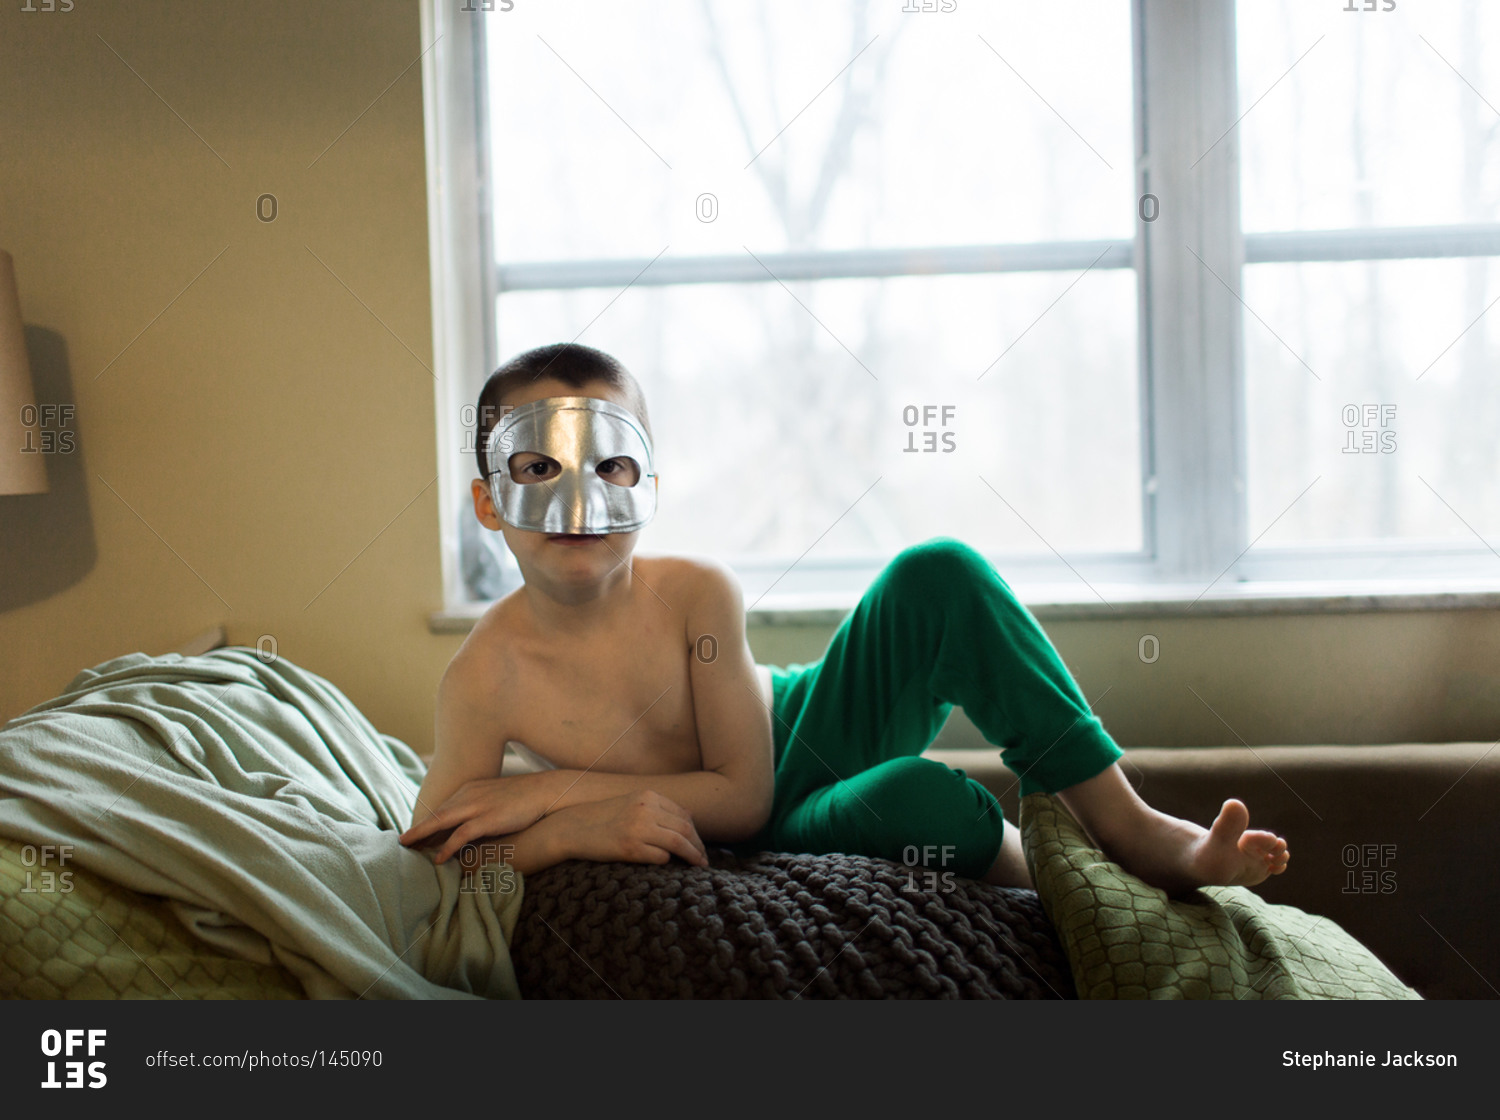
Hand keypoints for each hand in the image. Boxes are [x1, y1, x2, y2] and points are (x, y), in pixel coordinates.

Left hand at [399, 773, 554, 863]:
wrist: (547, 791)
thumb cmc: (525, 798)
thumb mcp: (497, 799)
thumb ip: (481, 809)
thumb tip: (473, 827)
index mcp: (470, 790)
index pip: (442, 809)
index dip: (426, 824)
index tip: (413, 837)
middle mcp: (469, 795)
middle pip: (436, 815)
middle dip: (417, 829)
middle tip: (401, 843)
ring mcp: (477, 806)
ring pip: (441, 822)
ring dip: (422, 836)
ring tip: (408, 848)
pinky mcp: (488, 818)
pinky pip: (461, 834)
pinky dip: (447, 846)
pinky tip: (439, 859)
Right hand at [555, 791, 709, 867]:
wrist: (573, 827)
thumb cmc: (605, 818)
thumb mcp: (632, 804)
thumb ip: (658, 808)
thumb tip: (689, 819)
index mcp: (648, 796)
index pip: (684, 815)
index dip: (695, 832)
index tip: (699, 845)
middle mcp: (645, 809)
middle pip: (685, 828)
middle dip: (698, 845)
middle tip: (704, 859)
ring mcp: (638, 828)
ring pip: (678, 843)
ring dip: (692, 856)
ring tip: (699, 865)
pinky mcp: (630, 848)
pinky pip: (660, 857)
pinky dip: (667, 861)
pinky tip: (668, 865)